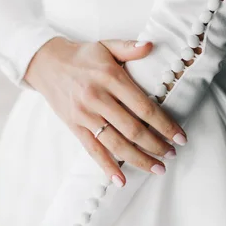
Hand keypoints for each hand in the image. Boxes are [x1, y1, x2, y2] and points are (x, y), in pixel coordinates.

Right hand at [24, 37, 186, 185]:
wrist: (46, 64)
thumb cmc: (81, 56)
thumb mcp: (105, 45)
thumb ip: (129, 48)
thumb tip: (151, 46)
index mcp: (110, 78)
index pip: (144, 107)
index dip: (164, 124)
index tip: (179, 136)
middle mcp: (98, 98)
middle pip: (133, 129)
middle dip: (156, 145)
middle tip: (171, 155)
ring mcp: (85, 115)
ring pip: (116, 144)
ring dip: (139, 159)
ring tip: (157, 169)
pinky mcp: (75, 127)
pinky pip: (93, 151)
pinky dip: (107, 167)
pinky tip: (121, 180)